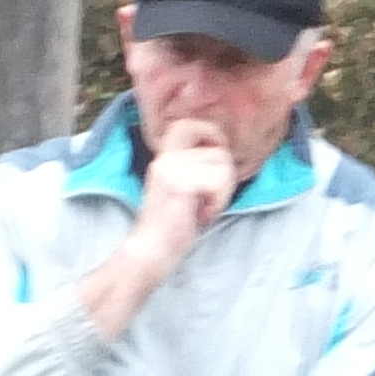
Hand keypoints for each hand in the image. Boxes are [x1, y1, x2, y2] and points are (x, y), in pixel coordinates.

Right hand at [71, 116, 244, 346]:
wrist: (150, 251)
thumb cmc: (171, 226)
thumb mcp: (180, 188)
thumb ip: (192, 168)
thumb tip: (221, 155)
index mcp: (163, 159)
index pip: (186, 124)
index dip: (210, 132)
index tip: (216, 154)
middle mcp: (165, 160)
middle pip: (211, 141)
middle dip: (224, 161)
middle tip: (216, 185)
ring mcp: (171, 171)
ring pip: (222, 165)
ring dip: (223, 191)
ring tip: (205, 207)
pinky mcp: (180, 186)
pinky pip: (219, 182)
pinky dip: (218, 201)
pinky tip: (203, 214)